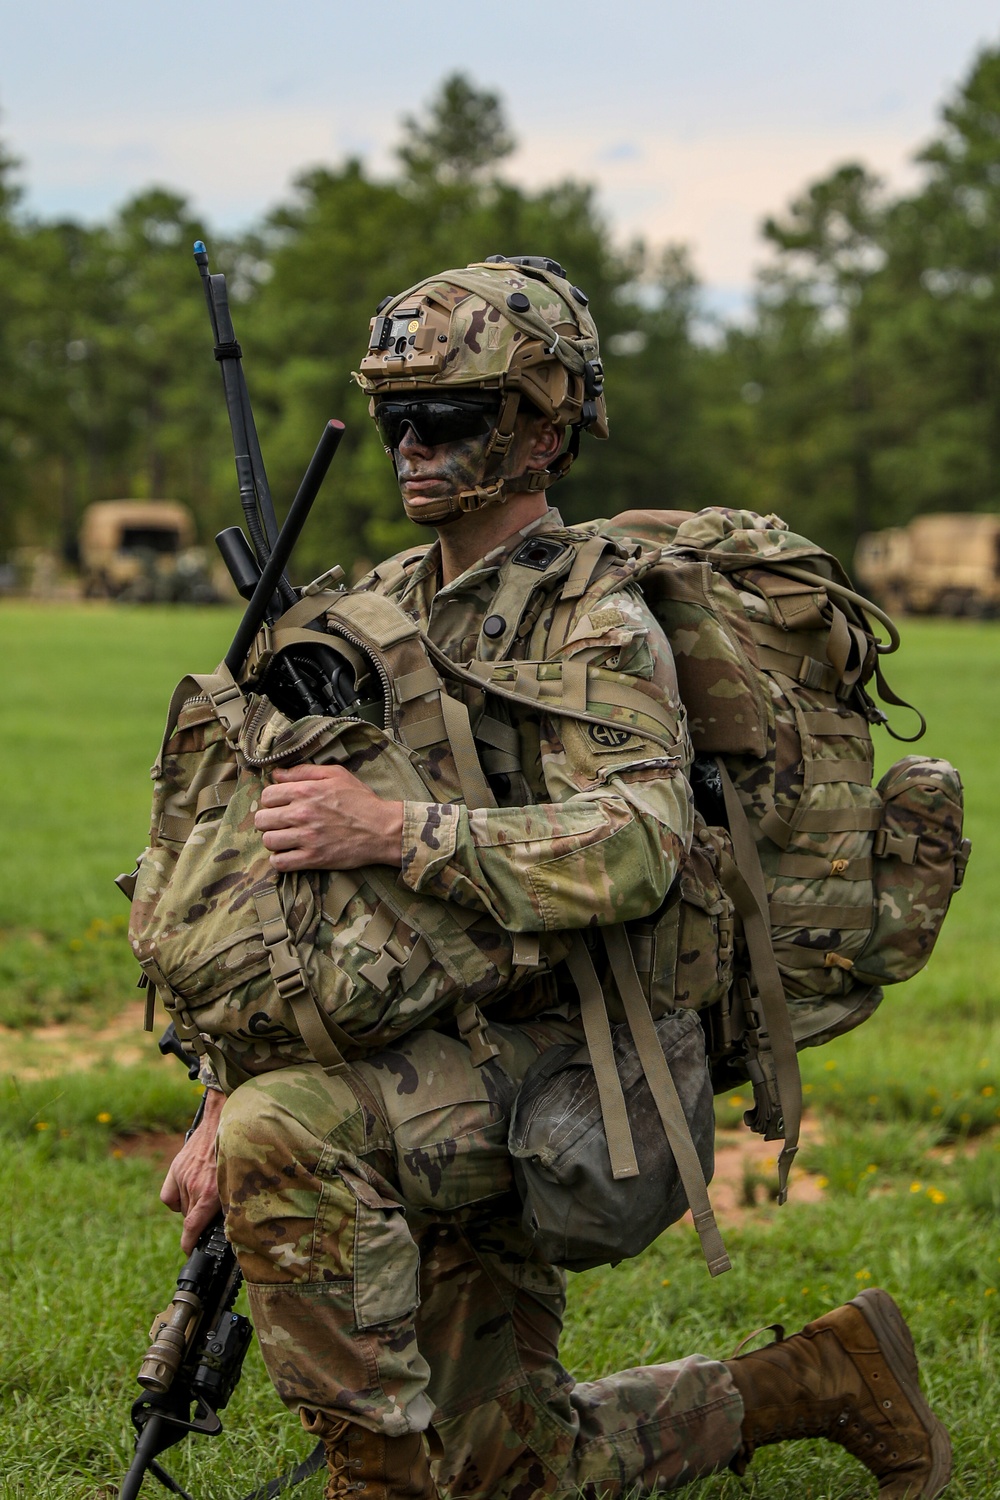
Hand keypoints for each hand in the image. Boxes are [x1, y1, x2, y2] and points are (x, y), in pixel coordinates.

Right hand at [161, 1088, 225, 1252]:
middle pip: (190, 1218)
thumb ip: (232, 1202)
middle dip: (200, 1222)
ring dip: (192, 1209)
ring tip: (206, 1199)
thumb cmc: (241, 1151)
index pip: (191, 1228)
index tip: (189, 1251)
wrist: (226, 1119)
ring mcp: (183, 1177)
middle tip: (211, 1217)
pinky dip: (177, 1200)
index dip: (188, 1244)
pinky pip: (169, 1197)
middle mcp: (194, 1186)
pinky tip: (188, 1196)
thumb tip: (234, 1223)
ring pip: (182, 1208)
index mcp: (210, 1193)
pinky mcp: (177, 1168)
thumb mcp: (240, 1181)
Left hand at [254, 764, 402, 871]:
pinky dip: (280, 860)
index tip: (281, 805)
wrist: (383, 829)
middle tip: (281, 823)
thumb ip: (304, 771)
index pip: (267, 795)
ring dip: (274, 840)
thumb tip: (277, 774)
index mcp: (306, 790)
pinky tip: (289, 854)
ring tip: (285, 838)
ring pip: (268, 841)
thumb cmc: (361, 800)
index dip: (272, 800)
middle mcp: (302, 813)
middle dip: (269, 820)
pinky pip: (280, 862)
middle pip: (262, 819)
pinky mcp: (313, 858)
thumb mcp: (336, 775)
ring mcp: (307, 837)